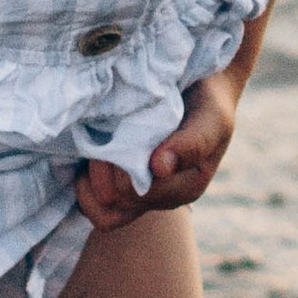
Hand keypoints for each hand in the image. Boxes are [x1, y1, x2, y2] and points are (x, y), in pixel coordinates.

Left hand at [74, 72, 240, 228]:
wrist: (199, 88)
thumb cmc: (207, 102)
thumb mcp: (212, 117)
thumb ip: (193, 142)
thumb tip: (160, 168)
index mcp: (186, 187)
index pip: (140, 190)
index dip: (125, 161)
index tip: (129, 126)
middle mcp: (162, 199)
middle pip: (118, 199)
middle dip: (108, 164)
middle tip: (111, 129)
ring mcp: (138, 198)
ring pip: (103, 210)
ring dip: (93, 175)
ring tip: (100, 143)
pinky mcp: (116, 191)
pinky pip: (93, 207)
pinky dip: (85, 183)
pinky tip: (90, 155)